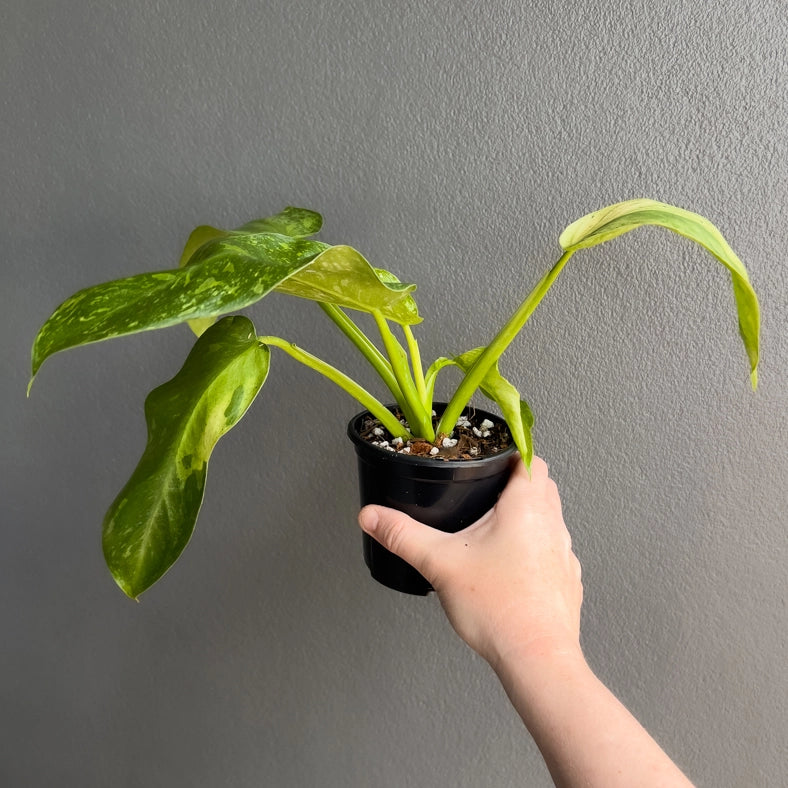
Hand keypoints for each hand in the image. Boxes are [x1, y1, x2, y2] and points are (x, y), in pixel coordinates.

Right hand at [358, 456, 582, 669]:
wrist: (537, 659)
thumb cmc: (500, 609)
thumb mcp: (440, 562)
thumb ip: (403, 535)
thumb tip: (373, 516)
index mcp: (528, 506)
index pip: (532, 456)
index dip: (512, 449)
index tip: (492, 452)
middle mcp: (553, 524)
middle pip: (542, 483)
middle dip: (515, 480)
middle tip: (485, 485)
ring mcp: (565, 553)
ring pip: (549, 517)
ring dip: (527, 514)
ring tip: (493, 525)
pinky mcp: (566, 580)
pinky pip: (553, 549)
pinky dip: (534, 547)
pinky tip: (509, 564)